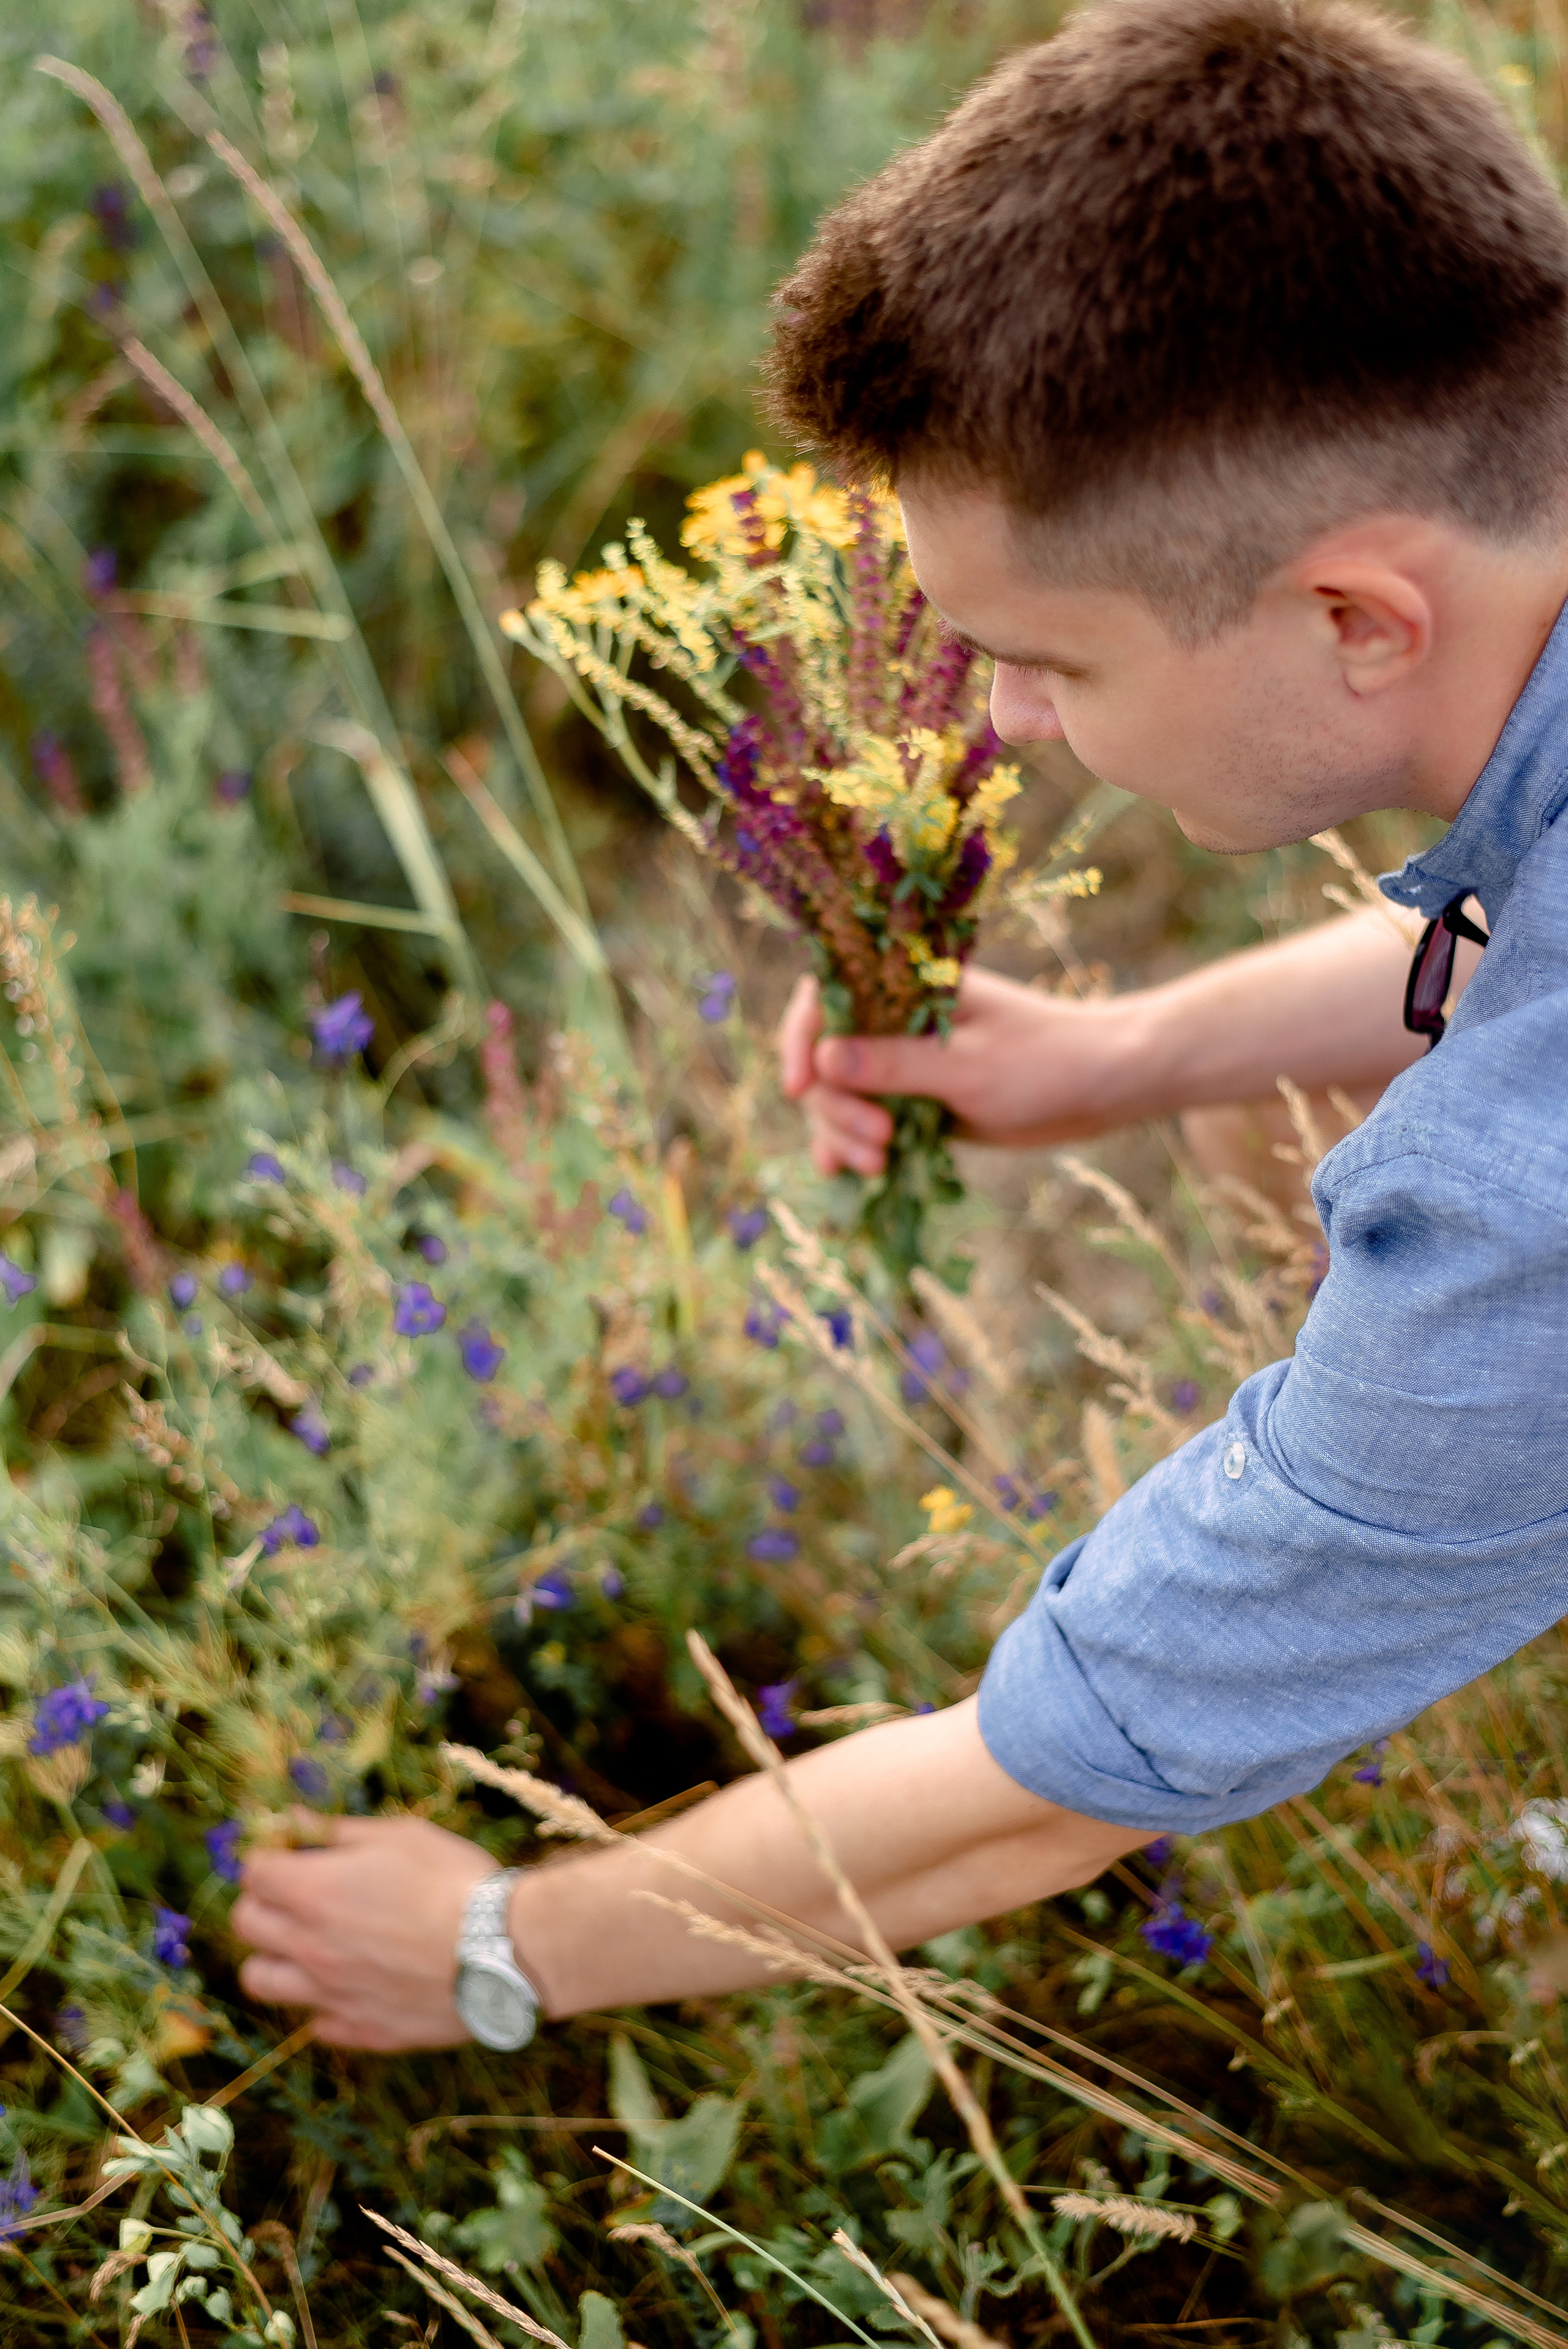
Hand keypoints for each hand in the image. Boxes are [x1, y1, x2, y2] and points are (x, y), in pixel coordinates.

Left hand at [233, 1815, 493, 2050]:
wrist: (503, 1949)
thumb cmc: (453, 1880)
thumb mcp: (399, 1835)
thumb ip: (336, 1830)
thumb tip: (290, 1820)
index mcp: (313, 1892)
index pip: (252, 1872)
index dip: (270, 1856)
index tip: (295, 1853)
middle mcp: (307, 1947)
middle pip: (245, 1925)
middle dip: (264, 1902)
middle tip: (299, 1894)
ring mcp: (329, 1995)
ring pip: (262, 1981)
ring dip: (277, 1958)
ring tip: (313, 1944)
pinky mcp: (359, 2030)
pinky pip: (315, 2022)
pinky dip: (324, 2003)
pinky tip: (355, 1982)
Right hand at [778, 965, 1137, 1175]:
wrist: (1103, 1087)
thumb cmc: (1045, 1062)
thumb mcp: (967, 1067)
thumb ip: (894, 1063)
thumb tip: (822, 1060)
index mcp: (907, 987)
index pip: (824, 998)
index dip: (799, 1039)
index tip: (799, 1088)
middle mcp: (896, 1018)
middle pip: (825, 1057)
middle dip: (835, 1104)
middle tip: (876, 1140)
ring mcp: (905, 1061)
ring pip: (841, 1095)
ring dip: (842, 1131)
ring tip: (876, 1166)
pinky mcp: (918, 1099)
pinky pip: (867, 1120)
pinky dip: (853, 1145)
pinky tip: (850, 1172)